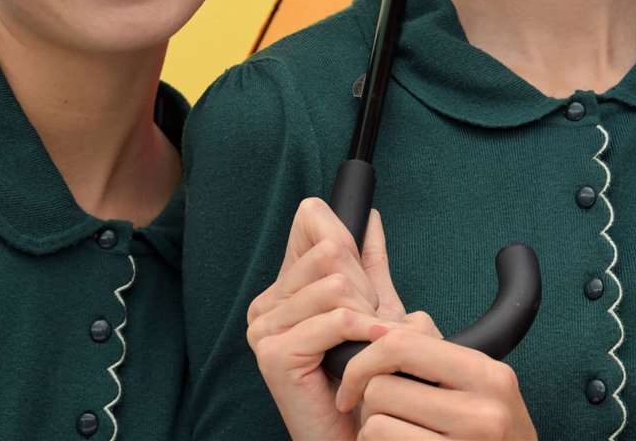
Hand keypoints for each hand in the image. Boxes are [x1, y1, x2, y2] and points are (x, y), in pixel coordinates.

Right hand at [247, 199, 409, 440]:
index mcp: (282, 289)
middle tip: (366, 327)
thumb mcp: (371, 308)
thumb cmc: (364, 375)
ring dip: (367, 316)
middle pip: (331, 251)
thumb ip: (366, 261)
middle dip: (365, 288)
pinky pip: (336, 319)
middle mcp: (265, 305)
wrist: (360, 431)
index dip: (347, 242)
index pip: (311, 219)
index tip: (361, 283)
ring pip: (336, 285)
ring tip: (365, 346)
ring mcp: (264, 329)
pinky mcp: (274, 354)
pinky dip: (364, 333)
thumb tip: (368, 215)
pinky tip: (368, 352)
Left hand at [337, 324, 537, 439]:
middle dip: (371, 400)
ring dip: (373, 428)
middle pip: (381, 387)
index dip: (366, 358)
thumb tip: (377, 328)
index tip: (356, 378)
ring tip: (396, 432)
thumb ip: (434, 352)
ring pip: (374, 422)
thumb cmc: (487, 432)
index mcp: (488, 375)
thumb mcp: (478, 385)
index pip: (403, 344)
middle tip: (383, 413)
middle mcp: (481, 412)